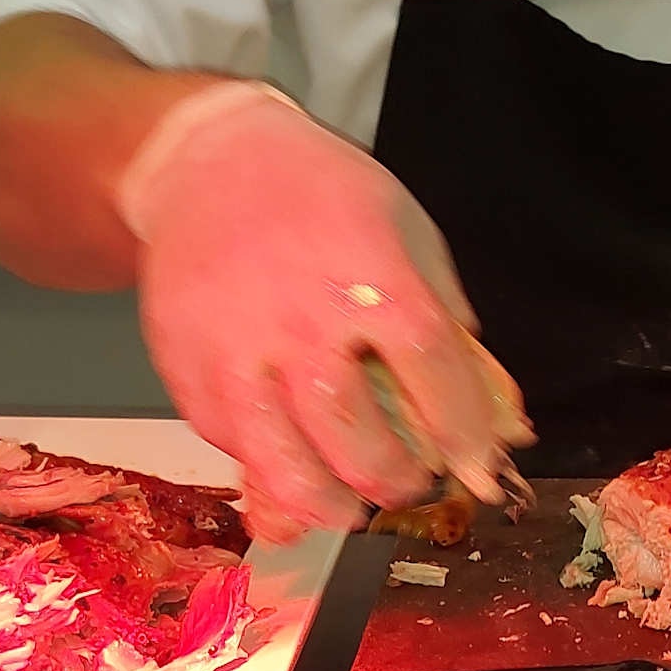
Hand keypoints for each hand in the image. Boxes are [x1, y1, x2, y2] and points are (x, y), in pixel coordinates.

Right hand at [118, 81, 530, 540]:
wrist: (206, 163)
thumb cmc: (319, 195)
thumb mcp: (404, 229)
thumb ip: (443, 313)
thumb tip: (485, 400)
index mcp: (370, 277)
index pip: (432, 373)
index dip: (464, 433)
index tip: (478, 467)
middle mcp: (300, 318)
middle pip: (354, 436)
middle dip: (392, 479)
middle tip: (407, 484)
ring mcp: (235, 350)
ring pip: (282, 463)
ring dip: (326, 504)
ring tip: (348, 507)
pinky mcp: (186, 369)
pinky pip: (232, 446)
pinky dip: (267, 469)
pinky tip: (292, 459)